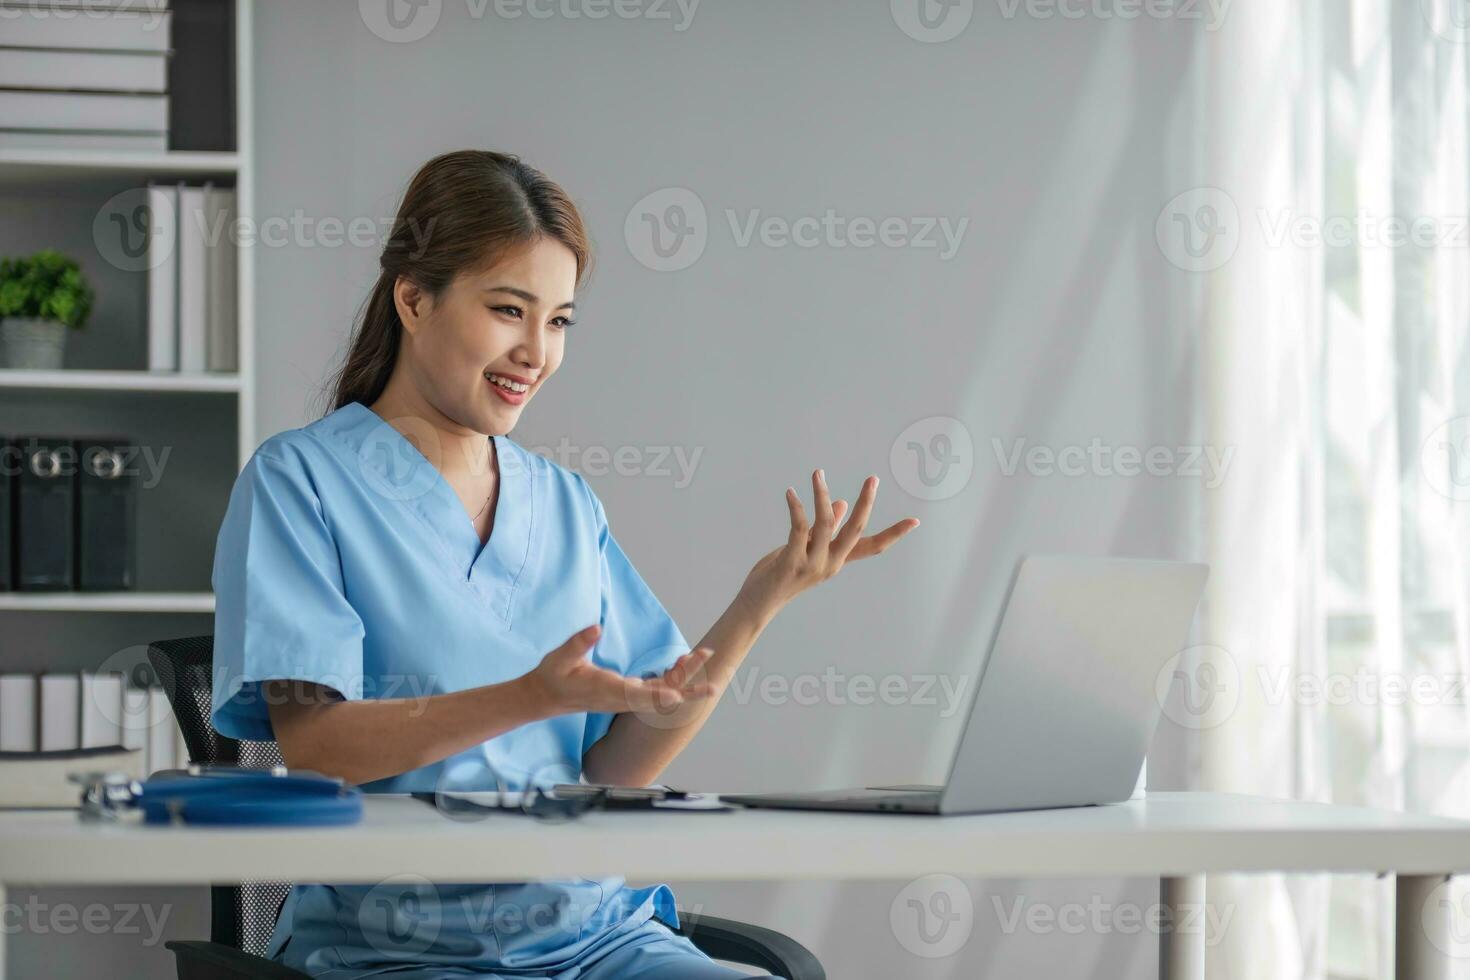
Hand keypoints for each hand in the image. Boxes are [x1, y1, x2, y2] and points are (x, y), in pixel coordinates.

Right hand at [523, 624, 717, 717]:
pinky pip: (656, 687)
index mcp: (606, 691)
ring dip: (686, 676)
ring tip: (706, 654)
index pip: (636, 696)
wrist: (547, 697)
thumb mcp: (560, 658)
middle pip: (659, 694)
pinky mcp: (628, 693)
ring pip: (662, 691)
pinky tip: (685, 660)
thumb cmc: (554, 676)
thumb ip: (577, 644)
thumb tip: (596, 628)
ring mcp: (627, 697)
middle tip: (709, 665)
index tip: (676, 696)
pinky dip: (673, 675)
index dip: (657, 697)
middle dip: (686, 681)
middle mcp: (622, 697)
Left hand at [738, 469, 919, 614]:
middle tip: (873, 479)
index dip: (894, 534)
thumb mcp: (807, 548)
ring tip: (817, 473)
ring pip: (825, 523)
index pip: (872, 546)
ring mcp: (812, 564)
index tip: (915, 521)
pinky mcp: (791, 562)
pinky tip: (791, 493)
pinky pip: (798, 528)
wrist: (759, 602)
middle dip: (866, 503)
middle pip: (856, 530)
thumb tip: (841, 503)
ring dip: (821, 494)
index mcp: (837, 560)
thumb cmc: (782, 573)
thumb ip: (825, 528)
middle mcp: (830, 563)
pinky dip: (796, 507)